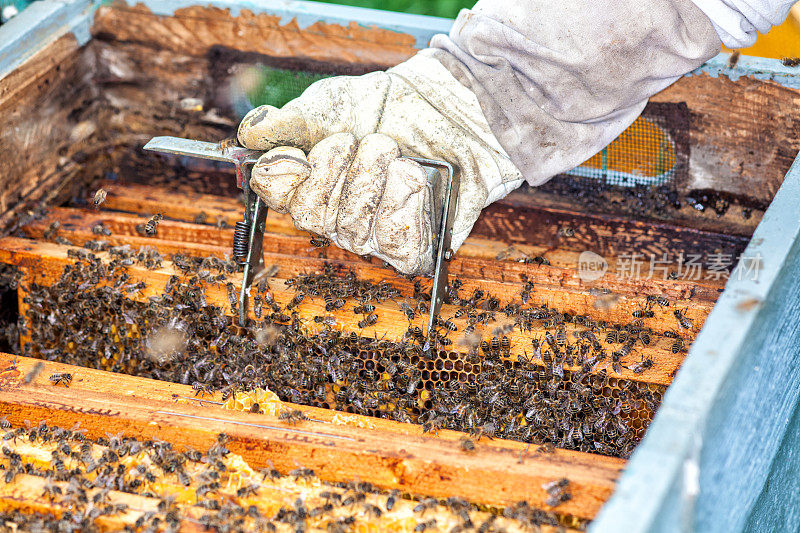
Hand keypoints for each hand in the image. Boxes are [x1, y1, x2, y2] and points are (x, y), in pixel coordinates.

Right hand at [237, 50, 522, 274]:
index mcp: (311, 181)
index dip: (286, 175)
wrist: (450, 107)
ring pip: (351, 231)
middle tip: (368, 140)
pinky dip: (403, 202)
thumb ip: (289, 122)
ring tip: (396, 153)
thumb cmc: (389, 108)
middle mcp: (336, 214)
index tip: (306, 150)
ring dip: (374, 180)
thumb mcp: (331, 104)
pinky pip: (394, 244)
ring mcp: (373, 234)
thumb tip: (249, 136)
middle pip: (313, 218)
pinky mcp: (412, 245)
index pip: (277, 196)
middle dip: (341, 170)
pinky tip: (414, 178)